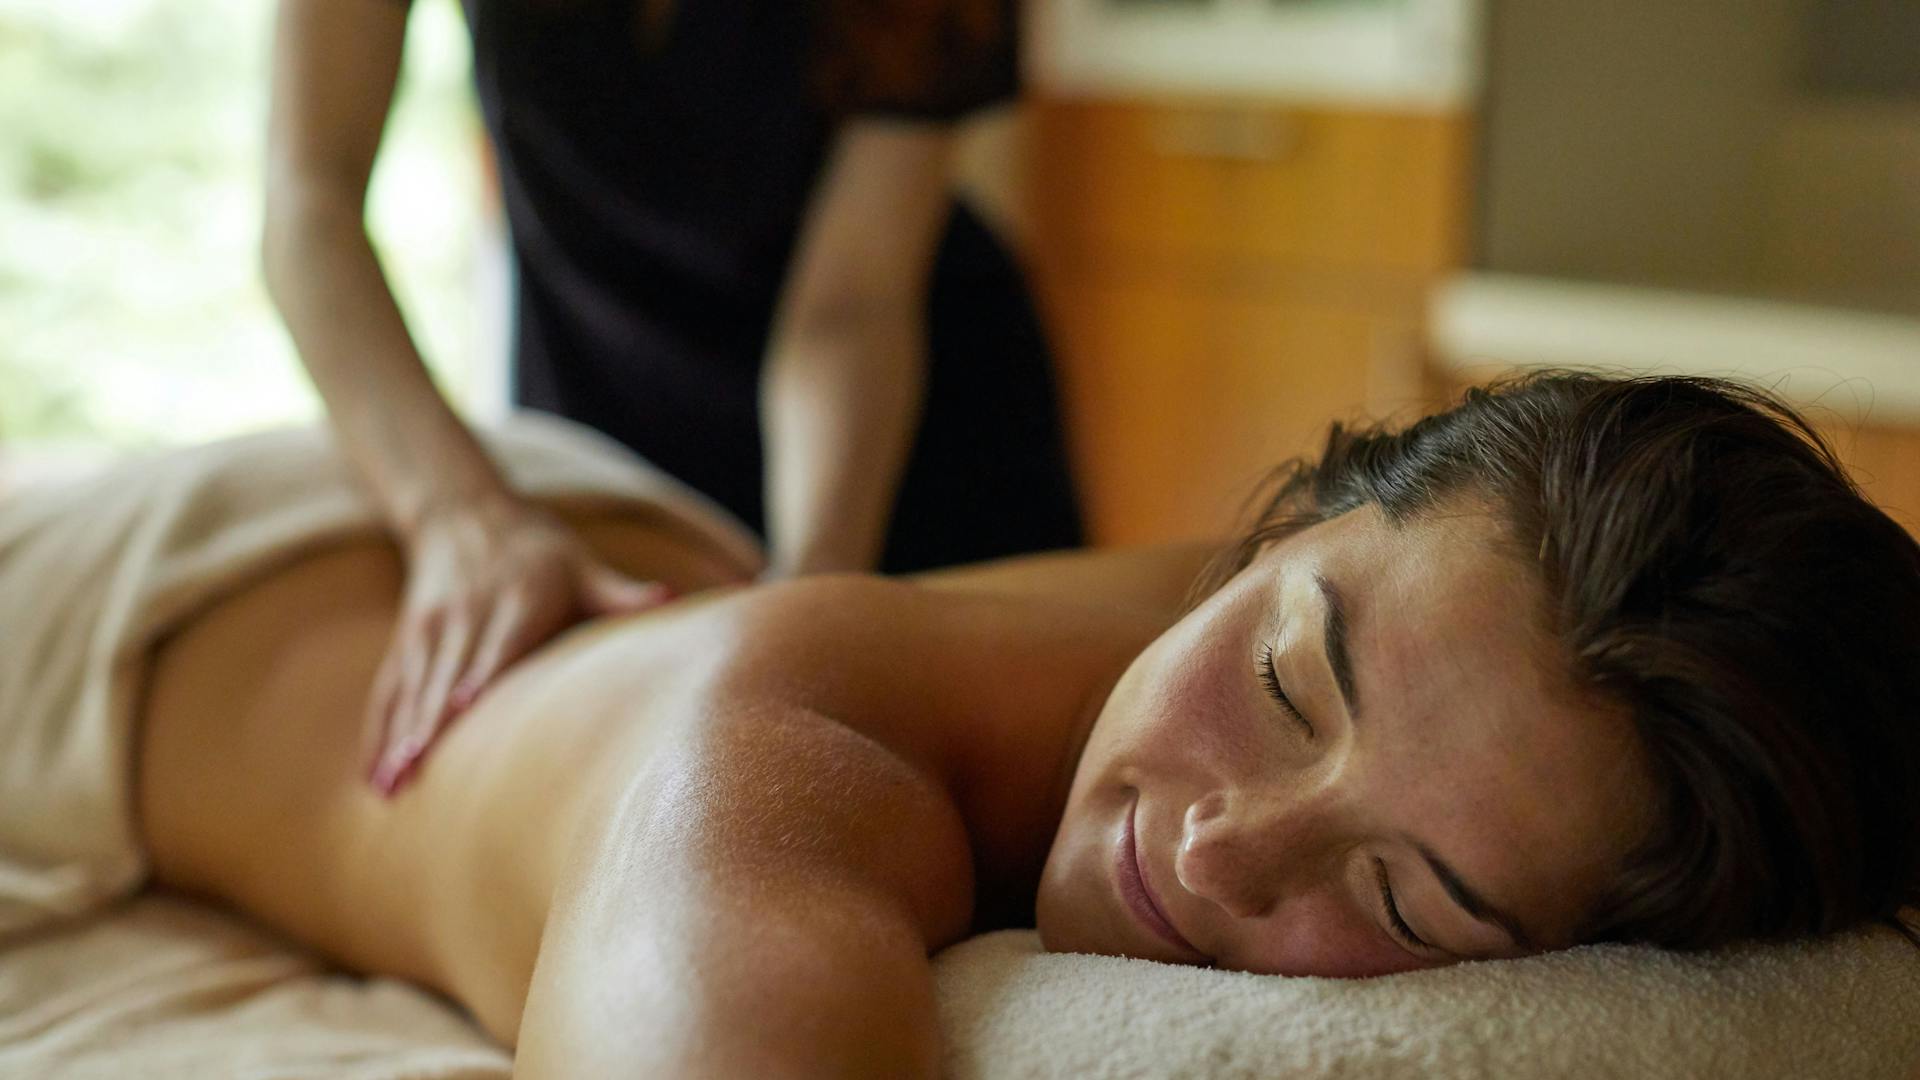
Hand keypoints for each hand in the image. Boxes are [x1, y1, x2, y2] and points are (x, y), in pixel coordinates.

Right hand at [366, 496, 671, 794]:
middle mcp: (466, 615)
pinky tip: (373, 776)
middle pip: (444, 675)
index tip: (458, 709)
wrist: (466, 512)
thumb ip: (620, 592)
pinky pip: (388, 690)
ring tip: (390, 787)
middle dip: (427, 724)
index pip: (496, 643)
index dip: (475, 676)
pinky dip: (377, 731)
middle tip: (414, 773)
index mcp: (516, 600)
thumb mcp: (582, 565)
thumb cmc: (541, 551)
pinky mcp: (407, 641)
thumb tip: (670, 596)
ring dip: (397, 737)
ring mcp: (430, 630)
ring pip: (411, 688)